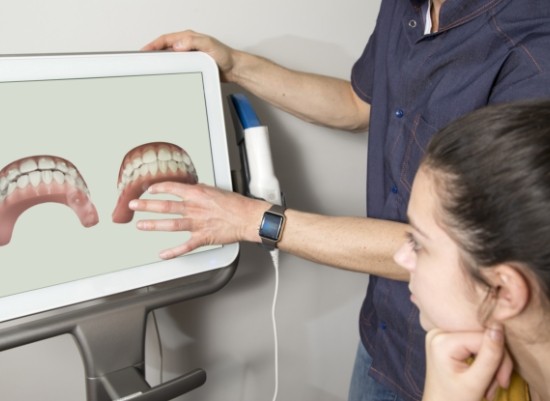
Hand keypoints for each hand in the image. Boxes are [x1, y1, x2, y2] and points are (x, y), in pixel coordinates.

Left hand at [128, 182, 268, 258]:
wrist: (248, 218)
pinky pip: (184, 246)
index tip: (149, 189)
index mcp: (198, 194)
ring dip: (153, 225)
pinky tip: (162, 254)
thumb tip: (191, 189)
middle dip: (147, 205)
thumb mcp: (216, 190)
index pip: (172, 188)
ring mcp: (197, 224)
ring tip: (140, 225)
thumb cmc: (236, 204)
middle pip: (166, 206)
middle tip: (134, 205)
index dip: (158, 188)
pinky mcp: (202, 238)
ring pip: (171, 224)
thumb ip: (201, 191)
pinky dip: (173, 252)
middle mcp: (194, 208)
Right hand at [141, 30, 237, 81]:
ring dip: (161, 64)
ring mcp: (188, 56)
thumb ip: (194, 42)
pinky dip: (170, 71)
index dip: (153, 45)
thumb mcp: (209, 45)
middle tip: (144, 61)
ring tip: (152, 70)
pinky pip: (177, 68)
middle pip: (165, 49)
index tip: (145, 51)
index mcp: (188, 38)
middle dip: (153, 54)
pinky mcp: (192, 66)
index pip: (166, 39)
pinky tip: (167, 77)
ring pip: (170, 59)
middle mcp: (187, 46)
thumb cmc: (225, 56)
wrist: (233, 69)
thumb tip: (178, 44)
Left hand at [422, 325, 512, 400]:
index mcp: (442, 340)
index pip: (484, 337)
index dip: (500, 357)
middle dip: (496, 362)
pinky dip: (483, 359)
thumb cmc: (454, 399)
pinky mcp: (447, 337)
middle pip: (482, 337)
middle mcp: (438, 330)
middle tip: (499, 383)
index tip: (503, 381)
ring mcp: (441, 332)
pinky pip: (474, 342)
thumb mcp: (476, 382)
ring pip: (481, 340)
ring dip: (491, 363)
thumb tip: (498, 324)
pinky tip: (483, 375)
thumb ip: (490, 355)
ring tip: (489, 385)